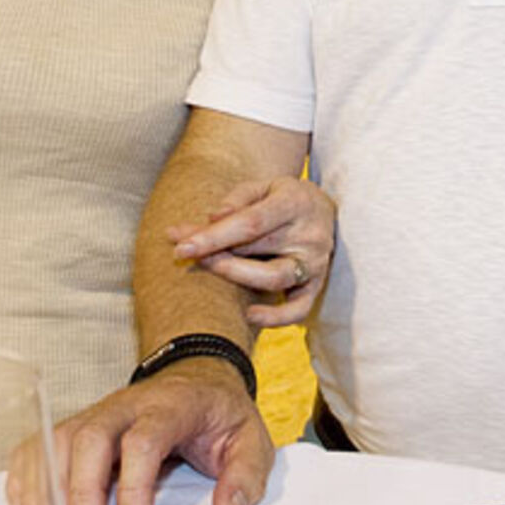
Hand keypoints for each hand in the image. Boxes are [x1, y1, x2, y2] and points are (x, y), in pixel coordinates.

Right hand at [25, 363, 272, 504]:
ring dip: (48, 493)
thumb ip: (245, 478)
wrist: (198, 376)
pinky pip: (36, 449)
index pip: (143, 442)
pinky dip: (27, 484)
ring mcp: (95, 413)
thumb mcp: (251, 441)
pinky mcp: (74, 427)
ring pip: (56, 444)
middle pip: (89, 438)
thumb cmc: (220, 414)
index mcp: (171, 406)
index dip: (134, 491)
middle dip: (82, 493)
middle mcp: (125, 405)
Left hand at [168, 175, 335, 325]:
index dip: (214, 236)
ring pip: (274, 278)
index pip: (251, 222)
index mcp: (295, 202)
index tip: (181, 245)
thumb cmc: (282, 198)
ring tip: (208, 269)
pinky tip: (248, 315)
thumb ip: (238, 199)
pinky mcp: (316, 285)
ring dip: (235, 277)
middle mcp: (309, 233)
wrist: (323, 210)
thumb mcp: (263, 186)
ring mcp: (315, 262)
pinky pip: (298, 309)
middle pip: (256, 249)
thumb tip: (213, 219)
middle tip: (181, 253)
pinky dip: (275, 318)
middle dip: (214, 253)